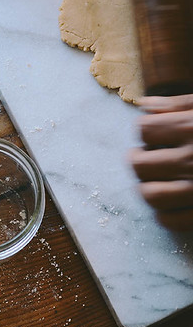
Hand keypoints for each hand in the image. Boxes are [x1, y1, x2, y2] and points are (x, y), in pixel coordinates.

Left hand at [129, 94, 192, 230]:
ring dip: (146, 187)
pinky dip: (164, 213)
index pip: (144, 130)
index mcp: (191, 129)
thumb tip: (144, 105)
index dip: (145, 130)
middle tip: (144, 157)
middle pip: (139, 164)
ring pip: (151, 195)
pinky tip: (171, 201)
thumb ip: (178, 105)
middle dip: (138, 160)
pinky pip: (171, 221)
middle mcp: (192, 160)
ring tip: (153, 180)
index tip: (153, 133)